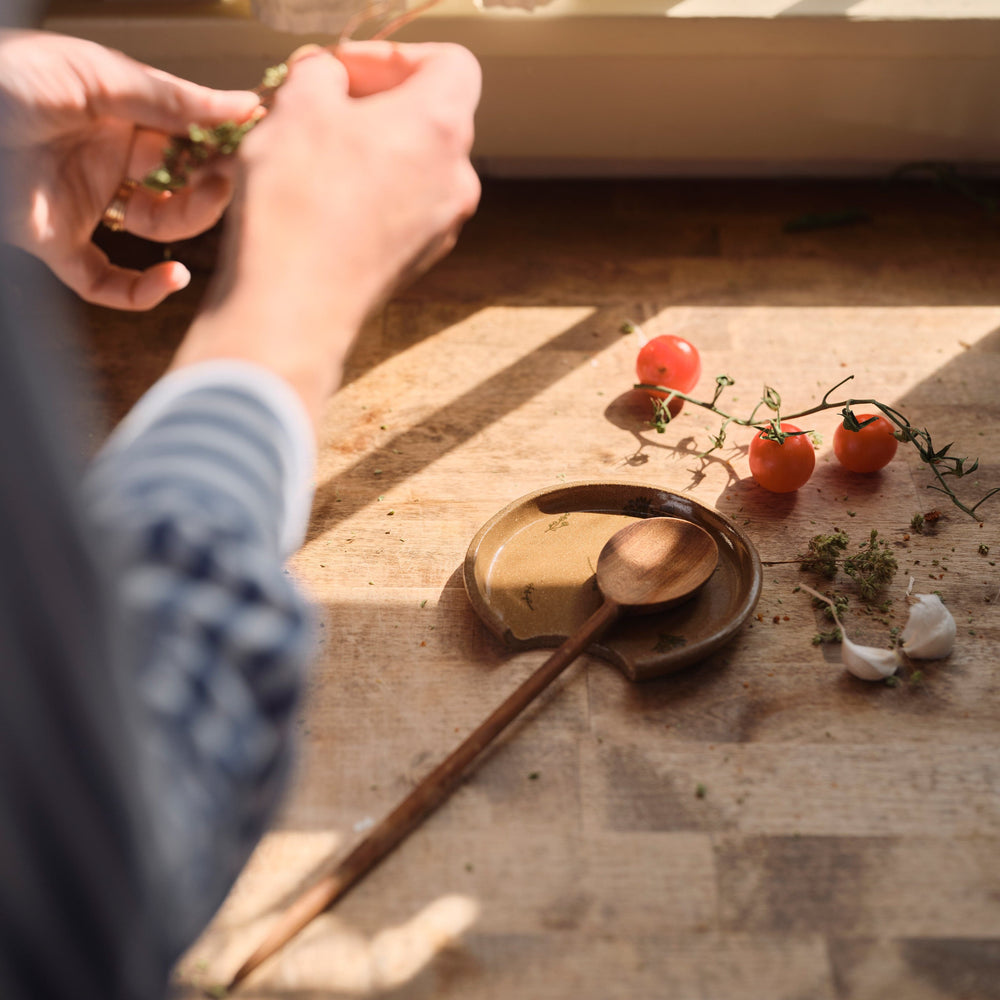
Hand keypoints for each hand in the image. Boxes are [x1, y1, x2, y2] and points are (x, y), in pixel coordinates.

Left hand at [0, 29, 258, 309]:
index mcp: (118, 115)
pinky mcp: (59, 246)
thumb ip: (166, 97)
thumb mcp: (94, 75)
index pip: (188, 136)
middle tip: (226, 178)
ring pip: (158, 231)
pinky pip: (107, 284)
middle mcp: (107, 161)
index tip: (254, 146)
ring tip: (197, 208)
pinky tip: (172, 279)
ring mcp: (86, 205)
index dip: (221, 144)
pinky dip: (142, 291)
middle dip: (211, 185)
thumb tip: (238, 104)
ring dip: (189, 223)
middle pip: (183, 185)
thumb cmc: (5, 80)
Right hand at [172, 41, 481, 427]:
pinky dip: (366, 193)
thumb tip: (326, 74)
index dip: (394, 55)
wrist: (294, 306)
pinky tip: (317, 201)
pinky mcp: (416, 261)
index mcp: (442, 128)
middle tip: (317, 106)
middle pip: (428, 116)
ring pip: (411, 166)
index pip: (451, 63)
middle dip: (372, 102)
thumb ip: (320, 72)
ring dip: (365, 149)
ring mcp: (440, 226)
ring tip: (308, 153)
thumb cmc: (299, 205)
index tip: (345, 68)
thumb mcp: (297, 106)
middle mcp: (456, 180)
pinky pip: (398, 209)